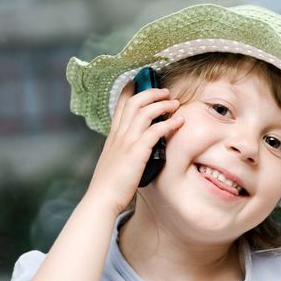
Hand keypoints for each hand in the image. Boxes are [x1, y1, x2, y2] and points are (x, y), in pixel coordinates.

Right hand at [84, 82, 183, 215]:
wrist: (102, 198)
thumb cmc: (110, 183)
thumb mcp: (115, 159)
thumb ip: (125, 148)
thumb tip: (139, 144)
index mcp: (113, 134)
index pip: (121, 103)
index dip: (131, 89)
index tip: (141, 81)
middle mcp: (119, 134)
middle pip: (135, 101)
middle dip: (151, 92)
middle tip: (166, 91)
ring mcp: (127, 142)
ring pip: (145, 111)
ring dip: (163, 104)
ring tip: (175, 103)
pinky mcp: (136, 152)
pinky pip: (155, 131)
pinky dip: (168, 123)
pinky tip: (179, 122)